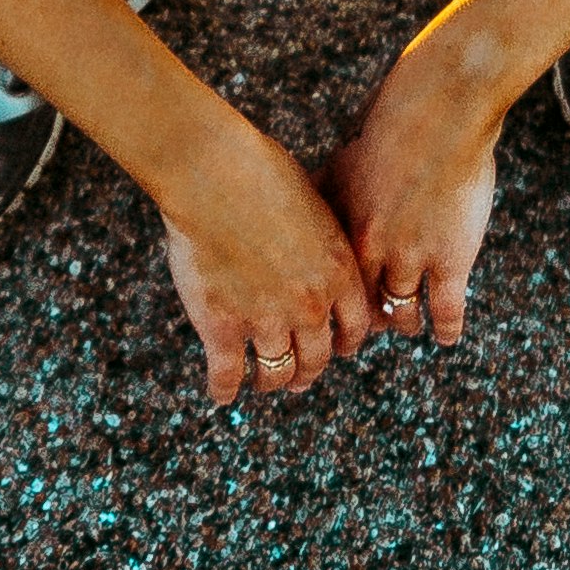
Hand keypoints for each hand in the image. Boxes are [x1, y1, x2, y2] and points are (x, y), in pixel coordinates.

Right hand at [157, 122, 378, 407]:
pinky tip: (222, 395)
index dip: (345, 342)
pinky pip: (227, 373)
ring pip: (276, 372)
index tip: (335, 347)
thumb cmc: (262, 174)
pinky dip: (224, 389)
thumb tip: (320, 249)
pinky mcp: (223, 327)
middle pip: (317, 358)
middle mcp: (310, 306)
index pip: (354, 328)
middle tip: (300, 376)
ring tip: (264, 382)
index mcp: (339, 274)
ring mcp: (266, 320)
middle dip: (309, 371)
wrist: (215, 175)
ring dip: (272, 381)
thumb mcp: (314, 206)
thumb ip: (322, 240)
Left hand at [324, 43, 502, 350]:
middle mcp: (370, 252)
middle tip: (360, 336)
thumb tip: (298, 204)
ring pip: (400, 314)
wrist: (440, 112)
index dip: (329, 308)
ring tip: (405, 325)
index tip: (331, 317)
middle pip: (359, 309)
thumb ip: (323, 192)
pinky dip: (445, 329)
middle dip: (359, 327)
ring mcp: (411, 258)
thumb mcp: (343, 163)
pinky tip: (446, 338)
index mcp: (340, 231)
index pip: (328, 290)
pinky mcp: (451, 259)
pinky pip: (445, 309)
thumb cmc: (390, 129)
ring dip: (402, 323)